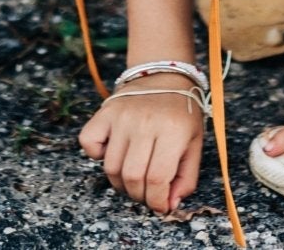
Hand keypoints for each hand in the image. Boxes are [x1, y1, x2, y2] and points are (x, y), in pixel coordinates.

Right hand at [77, 74, 204, 214]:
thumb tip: (168, 205)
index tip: (159, 206)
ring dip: (120, 183)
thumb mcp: (194, 144)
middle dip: (139, 195)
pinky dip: (96, 156)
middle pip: (132, 177)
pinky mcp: (104, 111)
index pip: (158, 178)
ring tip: (133, 177)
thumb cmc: (181, 114)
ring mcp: (121, 116)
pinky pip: (89, 144)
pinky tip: (114, 152)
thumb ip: (186, 178)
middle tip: (146, 192)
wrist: (164, 76)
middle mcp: (145, 122)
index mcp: (173, 130)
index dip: (157, 201)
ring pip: (111, 168)